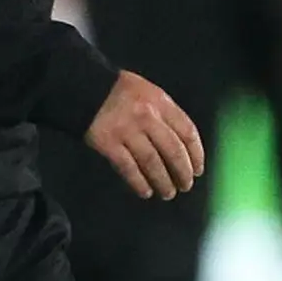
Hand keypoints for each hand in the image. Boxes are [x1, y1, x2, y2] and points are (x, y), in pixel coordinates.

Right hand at [84, 70, 205, 200]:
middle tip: (185, 186)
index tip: (197, 169)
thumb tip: (182, 146)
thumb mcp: (149, 93)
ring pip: (152, 162)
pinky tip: (145, 191)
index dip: (196, 154)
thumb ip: (165, 115)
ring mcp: (127, 130)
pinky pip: (128, 168)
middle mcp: (147, 116)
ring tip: (168, 193)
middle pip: (173, 150)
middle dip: (182, 172)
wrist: (84, 88)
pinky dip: (139, 182)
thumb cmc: (119, 92)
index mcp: (160, 102)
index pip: (187, 131)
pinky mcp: (108, 143)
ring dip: (163, 181)